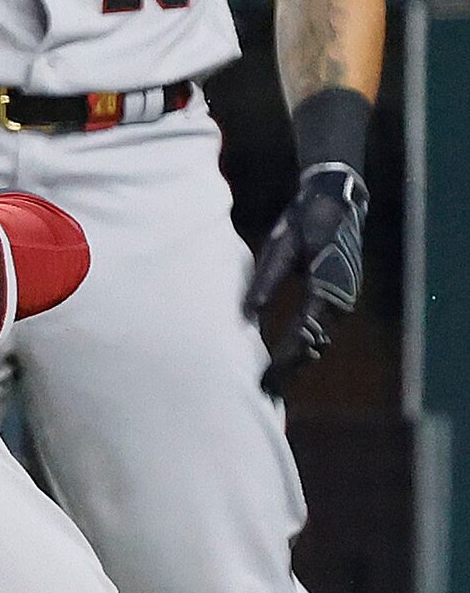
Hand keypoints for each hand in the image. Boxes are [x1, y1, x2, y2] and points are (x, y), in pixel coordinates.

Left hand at [243, 162, 366, 395]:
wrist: (333, 202)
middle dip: (291, 368)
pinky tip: (288, 361)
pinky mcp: (339, 296)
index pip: (305, 332)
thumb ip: (267, 278)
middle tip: (266, 391)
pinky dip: (306, 348)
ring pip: (321, 340)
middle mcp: (341, 298)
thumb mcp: (281, 245)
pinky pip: (323, 330)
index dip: (285, 358)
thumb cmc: (304, 221)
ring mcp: (344, 298)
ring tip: (275, 384)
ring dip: (300, 363)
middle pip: (316, 344)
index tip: (266, 376)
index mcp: (327, 286)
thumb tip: (249, 312)